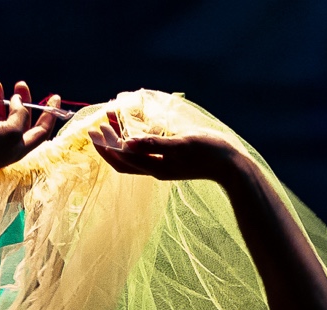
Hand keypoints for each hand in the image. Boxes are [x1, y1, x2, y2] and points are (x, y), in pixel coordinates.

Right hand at [0, 79, 60, 175]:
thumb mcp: (13, 130)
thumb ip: (19, 114)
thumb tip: (17, 100)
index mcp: (21, 145)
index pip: (42, 129)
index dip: (50, 114)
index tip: (55, 97)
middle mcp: (6, 142)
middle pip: (19, 117)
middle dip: (21, 100)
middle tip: (20, 84)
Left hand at [89, 109, 242, 182]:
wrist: (232, 167)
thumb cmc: (208, 153)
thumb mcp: (180, 144)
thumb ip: (153, 143)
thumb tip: (127, 142)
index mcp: (155, 167)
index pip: (121, 158)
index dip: (106, 145)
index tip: (94, 128)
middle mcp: (156, 169)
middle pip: (124, 159)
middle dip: (108, 143)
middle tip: (97, 124)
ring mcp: (164, 167)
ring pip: (134, 156)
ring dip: (120, 140)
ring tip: (111, 123)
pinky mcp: (172, 162)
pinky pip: (146, 153)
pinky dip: (136, 141)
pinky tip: (137, 129)